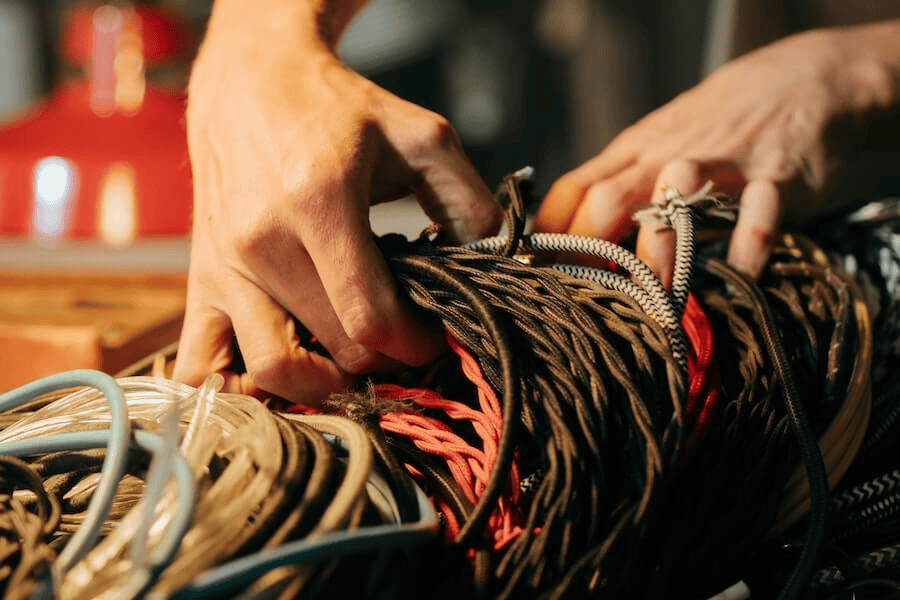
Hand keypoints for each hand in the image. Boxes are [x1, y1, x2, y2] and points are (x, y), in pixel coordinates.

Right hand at [173, 27, 499, 403]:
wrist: (253, 80)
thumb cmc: (337, 109)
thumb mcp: (420, 136)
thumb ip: (468, 201)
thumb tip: (495, 263)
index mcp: (319, 201)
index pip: (370, 317)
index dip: (415, 344)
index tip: (434, 336)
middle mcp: (263, 240)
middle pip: (334, 349)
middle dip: (384, 363)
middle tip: (405, 343)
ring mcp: (224, 266)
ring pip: (272, 371)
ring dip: (323, 386)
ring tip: (354, 366)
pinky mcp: (200, 278)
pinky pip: (203, 364)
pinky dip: (241, 389)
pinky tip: (283, 377)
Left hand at [535, 25, 898, 285]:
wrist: (812, 77)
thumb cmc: (725, 122)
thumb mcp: (664, 142)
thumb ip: (625, 182)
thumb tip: (574, 233)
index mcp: (636, 150)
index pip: (574, 188)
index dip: (548, 233)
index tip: (532, 275)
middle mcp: (669, 157)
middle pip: (608, 199)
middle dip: (586, 251)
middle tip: (581, 302)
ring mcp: (722, 164)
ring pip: (675, 199)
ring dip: (659, 249)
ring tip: (654, 299)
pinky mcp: (776, 175)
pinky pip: (759, 212)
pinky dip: (749, 244)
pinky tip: (739, 275)